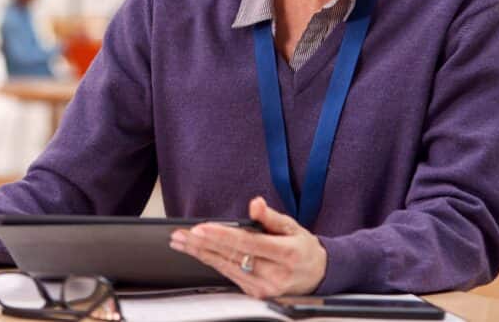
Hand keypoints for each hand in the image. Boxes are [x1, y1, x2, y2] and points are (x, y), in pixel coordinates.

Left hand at [169, 196, 326, 298]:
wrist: (319, 275)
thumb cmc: (302, 248)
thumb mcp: (292, 226)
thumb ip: (270, 216)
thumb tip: (255, 204)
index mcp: (285, 254)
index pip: (247, 244)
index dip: (221, 236)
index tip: (200, 228)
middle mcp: (275, 274)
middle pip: (231, 257)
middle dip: (202, 245)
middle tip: (179, 235)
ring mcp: (265, 288)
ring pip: (226, 268)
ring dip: (201, 254)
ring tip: (180, 242)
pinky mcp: (257, 294)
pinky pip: (229, 276)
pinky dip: (212, 262)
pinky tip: (198, 253)